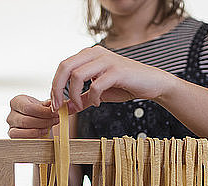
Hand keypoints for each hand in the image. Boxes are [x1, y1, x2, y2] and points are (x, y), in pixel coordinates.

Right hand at [6, 95, 59, 137]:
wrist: (37, 120)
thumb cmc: (39, 112)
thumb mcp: (44, 105)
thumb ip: (48, 104)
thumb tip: (53, 104)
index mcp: (17, 101)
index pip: (29, 108)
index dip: (44, 112)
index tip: (55, 113)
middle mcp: (12, 113)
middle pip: (26, 120)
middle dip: (44, 121)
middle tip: (56, 120)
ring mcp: (11, 125)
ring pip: (24, 129)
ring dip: (40, 129)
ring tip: (50, 126)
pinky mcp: (13, 135)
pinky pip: (21, 138)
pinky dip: (34, 136)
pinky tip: (43, 132)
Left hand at [50, 45, 172, 112]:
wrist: (152, 83)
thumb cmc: (126, 86)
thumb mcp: (100, 93)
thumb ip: (82, 99)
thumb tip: (65, 110)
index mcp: (89, 55)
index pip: (63, 66)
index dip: (55, 85)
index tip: (55, 104)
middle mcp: (95, 53)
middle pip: (65, 67)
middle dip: (58, 89)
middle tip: (59, 107)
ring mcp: (106, 60)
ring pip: (77, 75)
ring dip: (74, 95)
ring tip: (81, 106)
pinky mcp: (117, 71)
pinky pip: (96, 85)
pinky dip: (93, 97)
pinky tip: (98, 103)